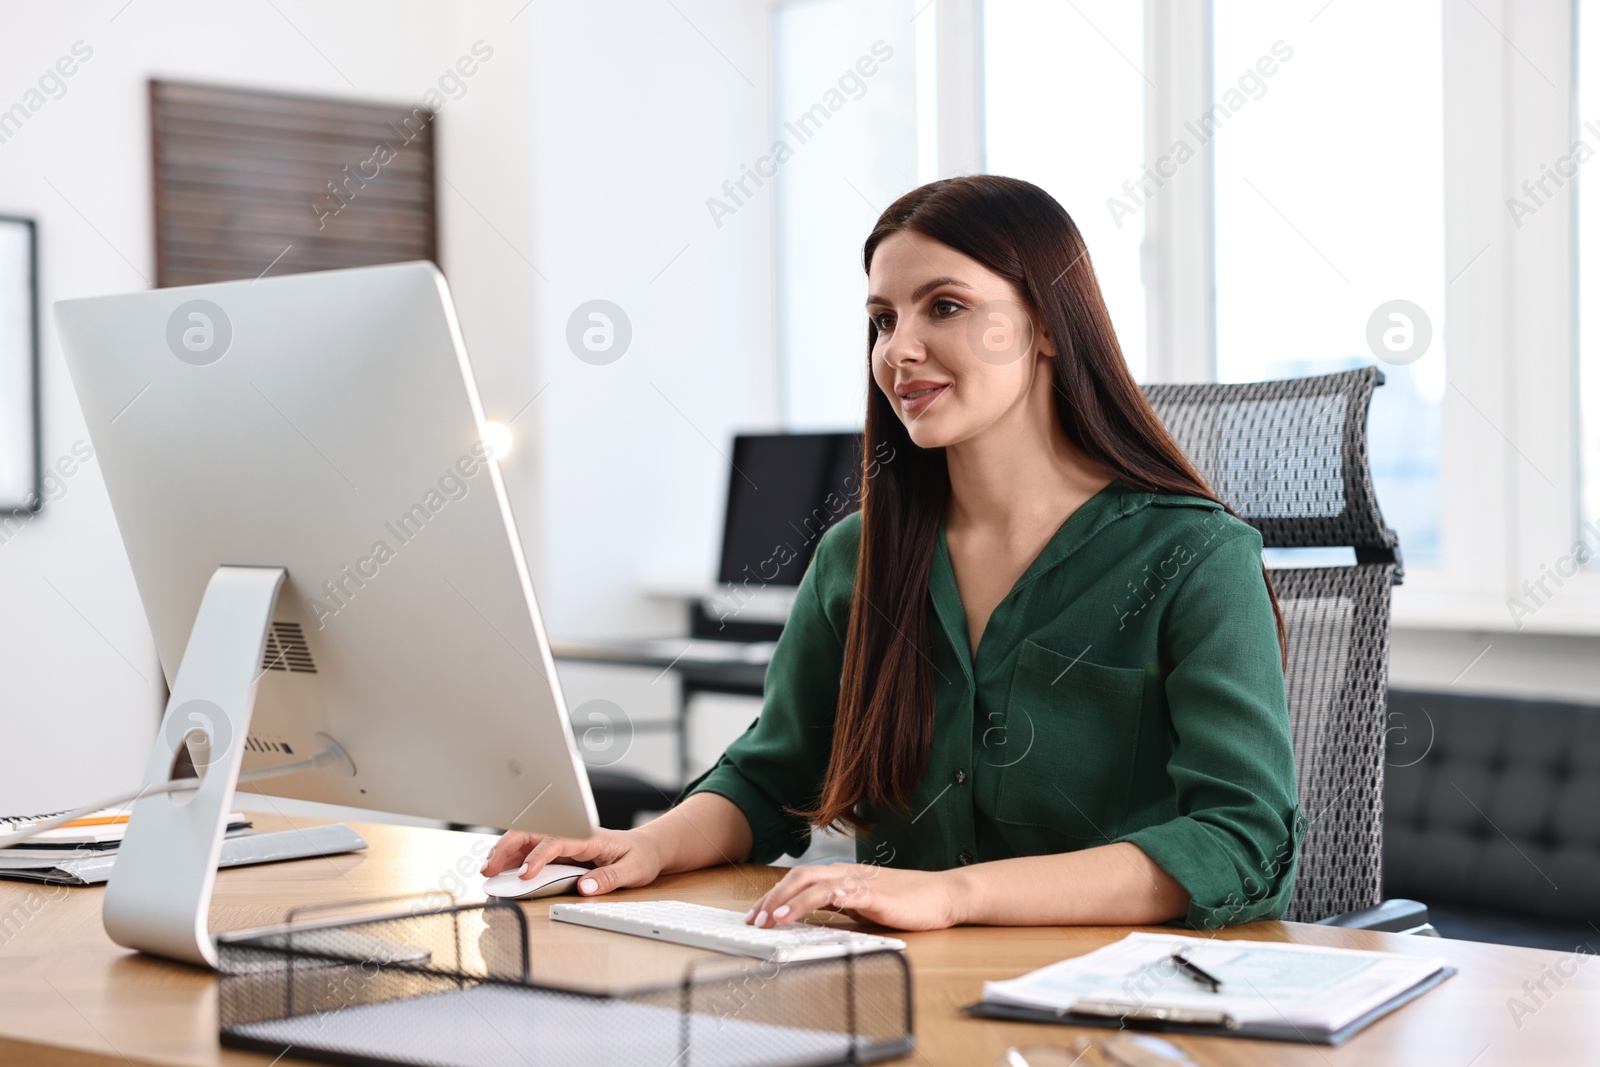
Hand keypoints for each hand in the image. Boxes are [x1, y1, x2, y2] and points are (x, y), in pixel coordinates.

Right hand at [480, 826, 664, 896]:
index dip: (538, 857)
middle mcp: (573, 835)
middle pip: (533, 833)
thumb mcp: (633, 870)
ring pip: (528, 839)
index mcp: (589, 837)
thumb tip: (584, 887)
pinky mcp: (562, 850)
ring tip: (487, 870)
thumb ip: (609, 878)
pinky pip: (532, 849)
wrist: (648, 847)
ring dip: (505, 851)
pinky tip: (501, 869)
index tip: (526, 874)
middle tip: (489, 869)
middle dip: (508, 848)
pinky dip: (513, 857)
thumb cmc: (641, 856)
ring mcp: (565, 841)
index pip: (556, 841)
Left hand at [745, 862, 964, 931]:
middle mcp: (847, 874)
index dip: (775, 895)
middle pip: (800, 878)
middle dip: (773, 898)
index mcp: (842, 876)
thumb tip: (813, 920)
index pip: (799, 880)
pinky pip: (844, 893)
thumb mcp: (864, 906)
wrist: (943, 896)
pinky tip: (807, 911)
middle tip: (754, 920)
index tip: (757, 913)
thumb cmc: (907, 901)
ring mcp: (861, 882)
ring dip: (790, 901)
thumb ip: (840, 907)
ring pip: (815, 884)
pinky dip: (822, 900)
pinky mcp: (875, 895)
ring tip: (772, 919)